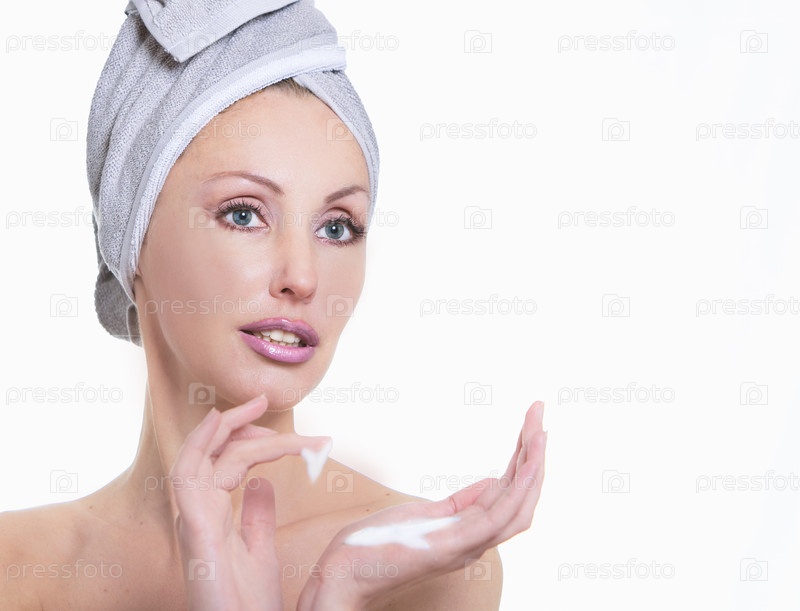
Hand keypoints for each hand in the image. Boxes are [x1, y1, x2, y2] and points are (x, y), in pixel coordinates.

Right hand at [170, 394, 330, 610]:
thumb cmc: (246, 602)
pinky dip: (203, 448)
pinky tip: (225, 428)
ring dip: (226, 429)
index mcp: (211, 516)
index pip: (220, 462)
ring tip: (256, 408)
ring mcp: (192, 521)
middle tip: (263, 400)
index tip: (271, 421)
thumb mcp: (259, 549)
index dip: (242, 436)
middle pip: (205, 453)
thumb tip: (263, 482)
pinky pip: (190, 479)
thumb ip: (257, 514)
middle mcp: (197, 513)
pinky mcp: (196, 530)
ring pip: (199, 458)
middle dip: (232, 422)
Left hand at [296, 401, 546, 609]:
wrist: (345, 574)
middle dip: (535, 456)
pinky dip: (519, 487)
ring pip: (519, 505)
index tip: (531, 428)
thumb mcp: (425, 514)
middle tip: (539, 414)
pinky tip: (528, 460)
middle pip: (522, 498)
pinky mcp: (452, 544)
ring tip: (540, 430)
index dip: (525, 463)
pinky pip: (498, 515)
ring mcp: (467, 544)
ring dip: (533, 466)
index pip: (510, 494)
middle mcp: (476, 541)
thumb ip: (462, 502)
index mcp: (471, 531)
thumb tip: (493, 481)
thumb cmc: (379, 545)